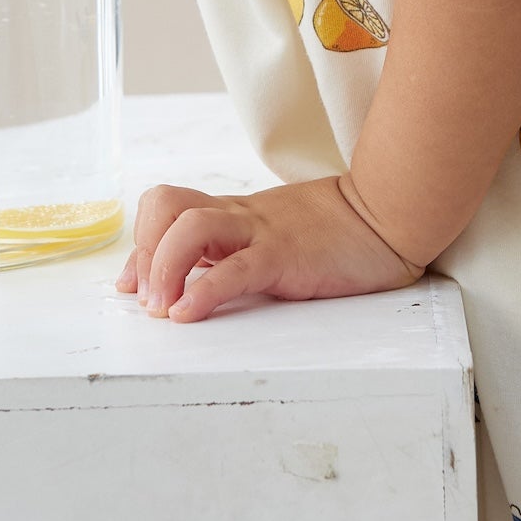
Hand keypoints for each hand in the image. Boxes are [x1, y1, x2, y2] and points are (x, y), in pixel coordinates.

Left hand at [116, 171, 422, 321]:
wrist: (390, 214)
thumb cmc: (338, 233)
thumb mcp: (278, 236)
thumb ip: (245, 249)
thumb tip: (205, 281)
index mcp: (235, 215)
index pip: (168, 206)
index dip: (140, 242)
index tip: (131, 283)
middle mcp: (239, 218)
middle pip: (165, 205)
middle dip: (142, 252)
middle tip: (145, 298)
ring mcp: (261, 232)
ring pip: (188, 228)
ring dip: (162, 268)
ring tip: (161, 308)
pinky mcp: (285, 255)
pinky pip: (233, 269)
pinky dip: (202, 292)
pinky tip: (188, 315)